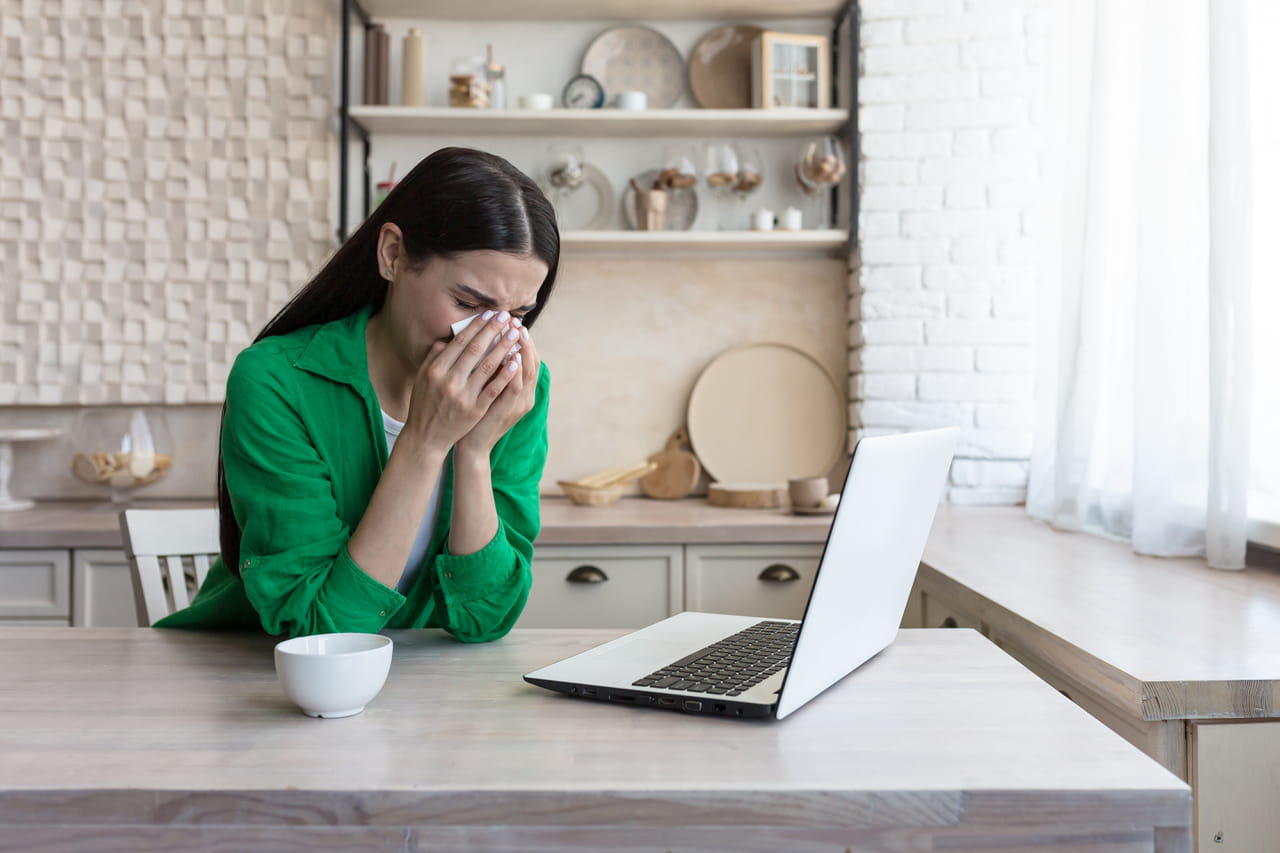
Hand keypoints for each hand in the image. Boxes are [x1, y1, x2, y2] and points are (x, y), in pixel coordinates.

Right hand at [403, 312, 523, 454]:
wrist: (426, 437)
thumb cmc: (424, 404)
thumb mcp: (422, 378)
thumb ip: (434, 357)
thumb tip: (449, 338)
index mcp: (435, 369)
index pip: (460, 342)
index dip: (477, 326)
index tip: (490, 313)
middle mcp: (449, 380)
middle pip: (476, 350)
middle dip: (493, 330)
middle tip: (507, 316)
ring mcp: (463, 396)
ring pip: (488, 366)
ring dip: (504, 347)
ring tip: (516, 333)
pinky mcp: (475, 410)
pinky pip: (494, 388)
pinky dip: (506, 374)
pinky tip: (517, 360)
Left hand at [456, 322, 539, 458]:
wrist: (472, 445)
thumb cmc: (475, 416)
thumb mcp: (486, 390)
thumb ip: (489, 371)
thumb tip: (484, 344)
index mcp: (520, 391)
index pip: (528, 361)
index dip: (524, 342)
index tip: (516, 323)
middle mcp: (525, 396)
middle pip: (532, 363)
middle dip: (526, 341)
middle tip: (518, 322)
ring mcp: (519, 404)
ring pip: (528, 372)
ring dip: (523, 350)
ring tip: (517, 332)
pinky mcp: (509, 410)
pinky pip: (515, 386)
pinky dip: (516, 370)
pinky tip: (512, 355)